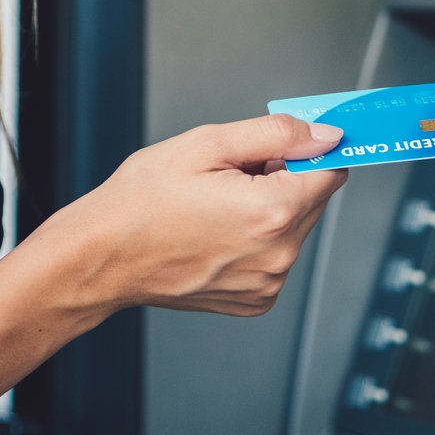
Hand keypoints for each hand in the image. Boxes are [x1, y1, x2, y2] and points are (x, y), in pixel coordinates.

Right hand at [61, 113, 349, 316]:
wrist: (103, 255)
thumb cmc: (140, 201)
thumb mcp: (206, 144)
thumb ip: (276, 134)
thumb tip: (325, 135)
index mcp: (272, 212)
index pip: (331, 170)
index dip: (309, 149)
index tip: (290, 143)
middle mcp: (278, 255)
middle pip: (312, 199)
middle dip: (282, 178)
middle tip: (230, 172)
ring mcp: (267, 283)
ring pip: (292, 227)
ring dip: (268, 209)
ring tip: (215, 205)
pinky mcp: (255, 300)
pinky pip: (273, 256)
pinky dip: (255, 240)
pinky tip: (215, 232)